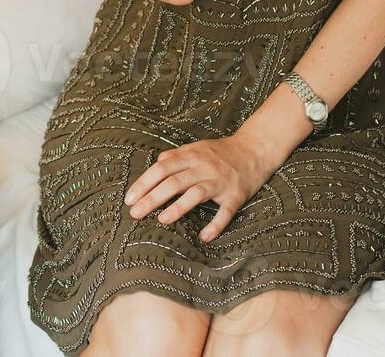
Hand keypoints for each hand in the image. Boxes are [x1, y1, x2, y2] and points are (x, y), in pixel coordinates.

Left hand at [123, 133, 290, 242]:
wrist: (255, 149)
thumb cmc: (221, 151)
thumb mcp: (197, 147)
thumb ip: (176, 155)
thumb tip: (156, 163)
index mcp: (192, 156)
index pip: (162, 168)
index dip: (144, 183)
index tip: (129, 198)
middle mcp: (204, 167)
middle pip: (174, 182)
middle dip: (152, 198)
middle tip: (135, 213)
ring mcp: (220, 181)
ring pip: (196, 194)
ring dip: (178, 208)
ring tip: (161, 220)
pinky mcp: (236, 195)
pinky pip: (225, 212)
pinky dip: (216, 225)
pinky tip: (205, 237)